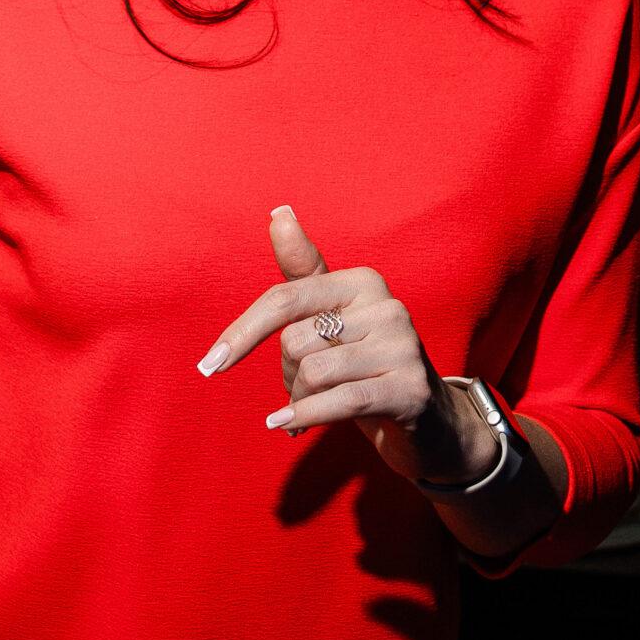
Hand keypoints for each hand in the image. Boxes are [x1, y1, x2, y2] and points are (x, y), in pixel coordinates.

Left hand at [195, 204, 499, 488]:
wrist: (427, 419)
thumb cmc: (365, 363)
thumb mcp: (333, 316)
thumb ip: (302, 269)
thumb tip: (279, 212)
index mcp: (363, 282)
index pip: (285, 298)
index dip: (243, 332)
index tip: (211, 364)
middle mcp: (388, 306)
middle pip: (296, 341)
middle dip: (287, 374)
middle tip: (305, 389)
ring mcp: (403, 347)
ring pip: (313, 372)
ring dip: (299, 400)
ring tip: (311, 408)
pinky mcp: (409, 389)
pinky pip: (339, 401)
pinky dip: (305, 416)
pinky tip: (288, 427)